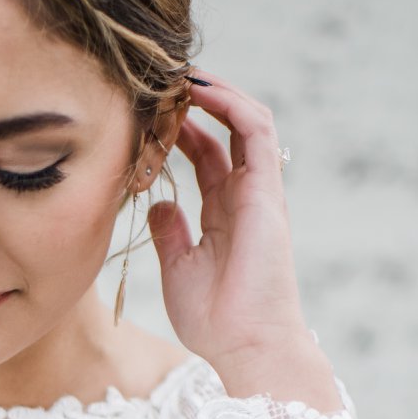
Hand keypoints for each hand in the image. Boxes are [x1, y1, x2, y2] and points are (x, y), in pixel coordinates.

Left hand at [145, 72, 312, 377]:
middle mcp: (244, 197)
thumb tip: (159, 202)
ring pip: (246, 120)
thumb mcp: (179, 269)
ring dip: (216, 92)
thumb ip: (170, 233)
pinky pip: (256, 130)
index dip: (182, 130)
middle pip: (225, 132)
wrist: (246, 346)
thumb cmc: (215, 320)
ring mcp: (259, 191)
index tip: (150, 111)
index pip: (207, 157)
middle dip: (197, 102)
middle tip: (162, 80)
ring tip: (180, 73)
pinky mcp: (267, 190)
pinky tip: (199, 89)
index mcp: (224, 214)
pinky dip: (230, 103)